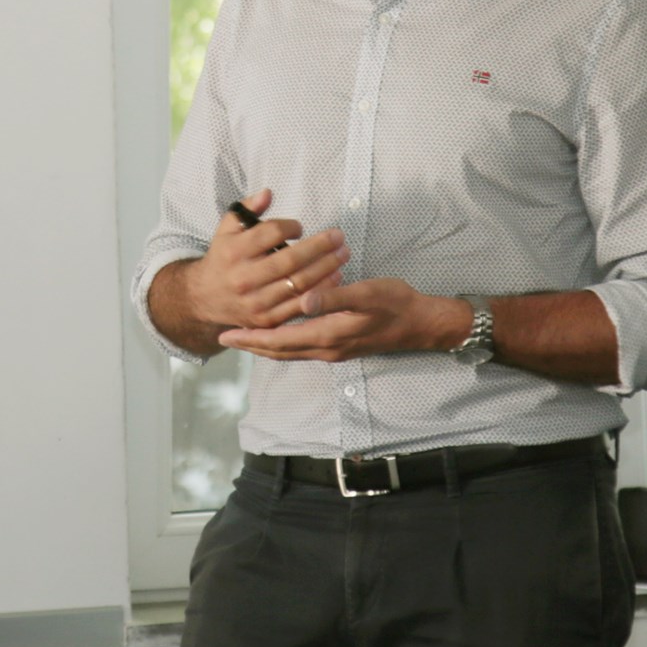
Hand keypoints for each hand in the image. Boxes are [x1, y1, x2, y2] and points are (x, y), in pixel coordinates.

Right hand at [182, 188, 349, 332]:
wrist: (206, 298)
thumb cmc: (224, 257)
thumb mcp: (227, 229)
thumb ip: (247, 209)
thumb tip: (268, 193)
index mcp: (234, 251)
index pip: (269, 234)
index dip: (291, 227)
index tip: (300, 227)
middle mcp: (244, 278)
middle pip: (290, 260)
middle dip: (320, 247)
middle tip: (339, 237)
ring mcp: (256, 302)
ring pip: (299, 284)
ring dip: (326, 268)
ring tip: (343, 254)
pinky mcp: (266, 320)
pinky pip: (300, 305)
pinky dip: (321, 291)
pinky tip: (336, 277)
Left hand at [218, 277, 468, 361]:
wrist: (421, 323)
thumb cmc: (395, 303)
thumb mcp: (366, 294)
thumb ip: (334, 297)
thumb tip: (303, 301)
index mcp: (328, 335)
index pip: (279, 341)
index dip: (251, 338)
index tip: (227, 334)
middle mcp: (326, 348)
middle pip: (279, 351)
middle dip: (251, 345)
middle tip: (224, 338)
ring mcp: (333, 350)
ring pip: (289, 352)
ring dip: (265, 345)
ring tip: (244, 337)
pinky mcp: (340, 346)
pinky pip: (302, 348)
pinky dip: (283, 342)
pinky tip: (279, 333)